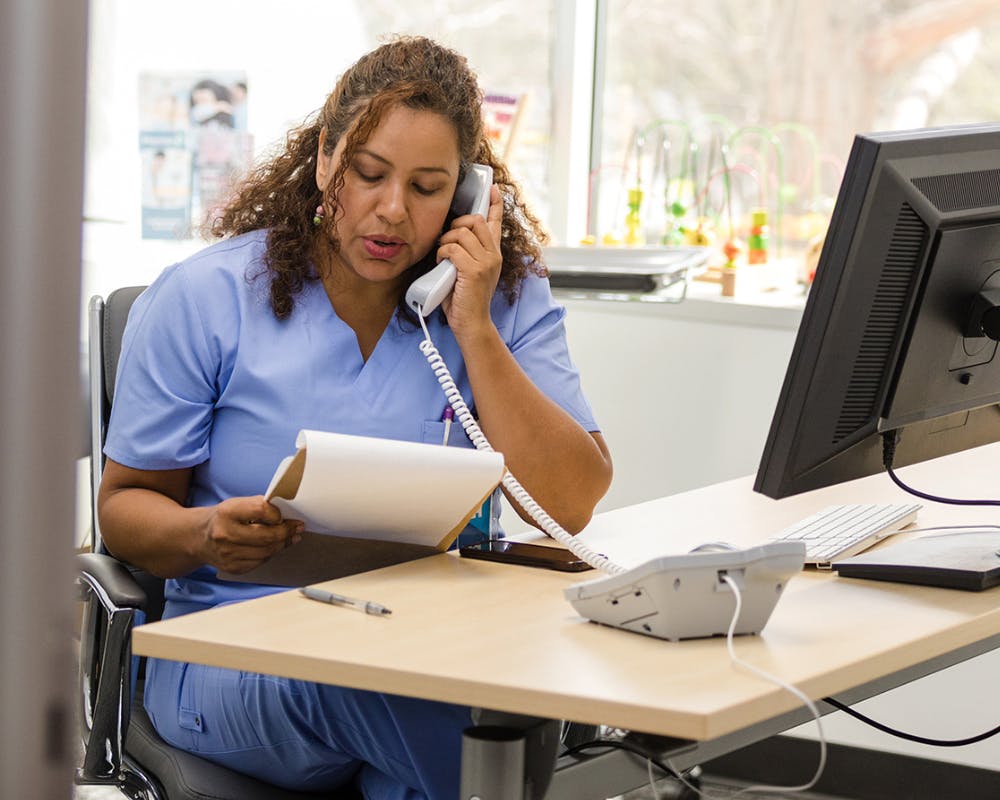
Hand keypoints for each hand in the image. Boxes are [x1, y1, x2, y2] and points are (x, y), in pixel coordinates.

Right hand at [197, 495, 302, 574]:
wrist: (199, 537)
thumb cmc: (224, 518)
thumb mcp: (238, 503)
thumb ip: (260, 506)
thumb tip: (288, 516)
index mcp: (227, 512)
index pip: (262, 510)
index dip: (277, 514)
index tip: (284, 515)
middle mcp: (225, 534)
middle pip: (268, 536)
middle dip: (287, 532)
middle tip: (297, 527)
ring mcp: (228, 554)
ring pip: (268, 551)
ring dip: (282, 544)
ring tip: (289, 537)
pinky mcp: (232, 568)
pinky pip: (261, 561)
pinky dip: (270, 553)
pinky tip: (273, 546)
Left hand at [438, 184, 502, 335]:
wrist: (472, 324)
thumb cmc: (465, 300)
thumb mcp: (469, 272)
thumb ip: (467, 255)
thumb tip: (452, 236)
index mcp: (494, 254)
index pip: (496, 222)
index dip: (495, 203)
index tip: (493, 188)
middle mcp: (494, 255)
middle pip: (475, 220)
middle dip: (456, 225)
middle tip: (448, 240)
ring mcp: (486, 262)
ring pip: (461, 233)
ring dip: (446, 241)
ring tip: (442, 255)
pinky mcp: (474, 271)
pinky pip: (453, 248)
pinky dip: (442, 253)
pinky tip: (441, 263)